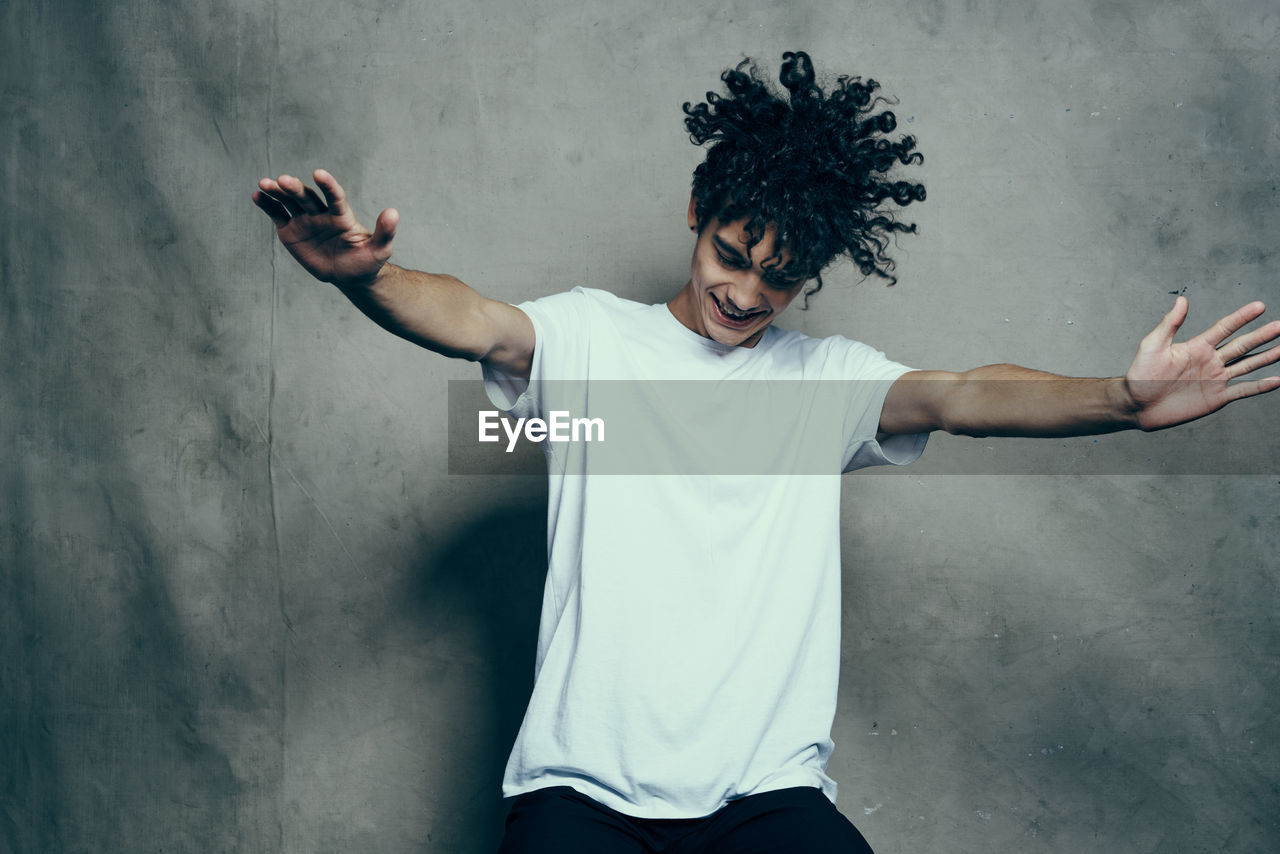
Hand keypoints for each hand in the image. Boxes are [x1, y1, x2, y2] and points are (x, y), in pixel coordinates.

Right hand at [251, 169, 397, 286]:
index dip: (328, 185)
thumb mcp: (380, 250)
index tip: (319, 174)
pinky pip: (277, 215)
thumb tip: (394, 212)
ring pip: (289, 202)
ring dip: (277, 192)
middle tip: (282, 180)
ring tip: (263, 184)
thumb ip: (385, 232)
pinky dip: (267, 206)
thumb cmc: (367, 261)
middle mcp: (321, 213)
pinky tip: (257, 197)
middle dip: (295, 188)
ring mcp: (305, 220)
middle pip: (306, 197)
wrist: (349, 275)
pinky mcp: (290, 231)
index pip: (334, 196)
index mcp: (341, 216)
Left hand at [1123, 297, 1279, 430]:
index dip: (1241, 317)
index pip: (1224, 328)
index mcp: (1197, 346)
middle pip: (1242, 345)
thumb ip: (1169, 324)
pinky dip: (1260, 386)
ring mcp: (1215, 379)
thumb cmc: (1140, 374)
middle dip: (1262, 335)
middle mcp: (1210, 360)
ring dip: (1267, 357)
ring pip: (1247, 365)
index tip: (1260, 306)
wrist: (1136, 405)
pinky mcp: (1216, 398)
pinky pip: (1242, 390)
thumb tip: (1182, 300)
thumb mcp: (1153, 346)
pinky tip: (1277, 379)